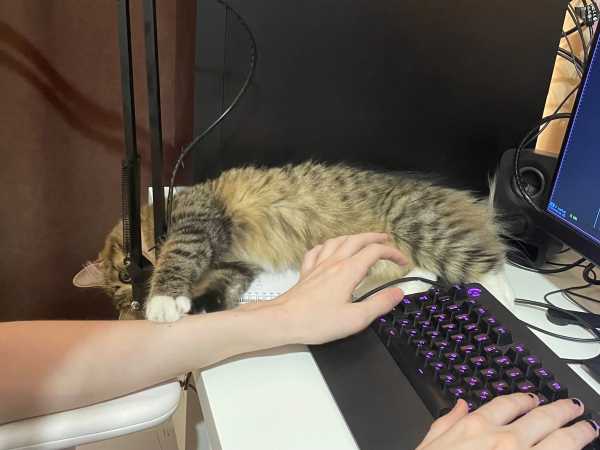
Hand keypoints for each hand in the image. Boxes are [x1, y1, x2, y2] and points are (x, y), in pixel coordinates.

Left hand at [269, 232, 407, 344]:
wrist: (283, 320)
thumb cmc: (316, 321)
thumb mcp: (356, 318)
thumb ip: (379, 304)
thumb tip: (397, 293)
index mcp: (348, 271)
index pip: (375, 252)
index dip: (392, 253)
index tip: (402, 262)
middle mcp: (333, 263)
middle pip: (357, 240)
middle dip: (374, 238)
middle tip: (387, 240)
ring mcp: (318, 266)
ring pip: (338, 241)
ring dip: (353, 238)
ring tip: (362, 241)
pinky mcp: (306, 273)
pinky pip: (317, 251)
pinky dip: (328, 246)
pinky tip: (329, 250)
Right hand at [417, 394, 598, 449]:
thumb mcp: (428, 445)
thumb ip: (446, 422)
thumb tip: (458, 405)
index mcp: (476, 426)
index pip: (508, 403)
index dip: (525, 399)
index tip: (534, 398)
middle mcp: (505, 439)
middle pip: (541, 417)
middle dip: (561, 410)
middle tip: (573, 406)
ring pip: (561, 439)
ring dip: (578, 432)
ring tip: (588, 428)